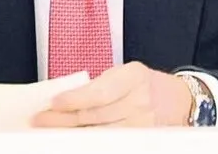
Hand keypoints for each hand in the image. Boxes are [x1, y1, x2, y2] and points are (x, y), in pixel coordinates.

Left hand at [31, 62, 193, 127]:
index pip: (99, 92)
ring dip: (72, 133)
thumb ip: (97, 85)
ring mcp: (144, 125)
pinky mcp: (144, 141)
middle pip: (95, 116)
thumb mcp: (123, 74)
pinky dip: (90, 141)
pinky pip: (111, 142)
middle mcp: (140, 102)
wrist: (177, 100)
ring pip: (100, 134)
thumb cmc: (142, 84)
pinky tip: (73, 140)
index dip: (75, 99)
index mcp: (134, 77)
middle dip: (64, 119)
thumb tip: (62, 98)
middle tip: (40, 120)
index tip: (53, 102)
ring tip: (49, 132)